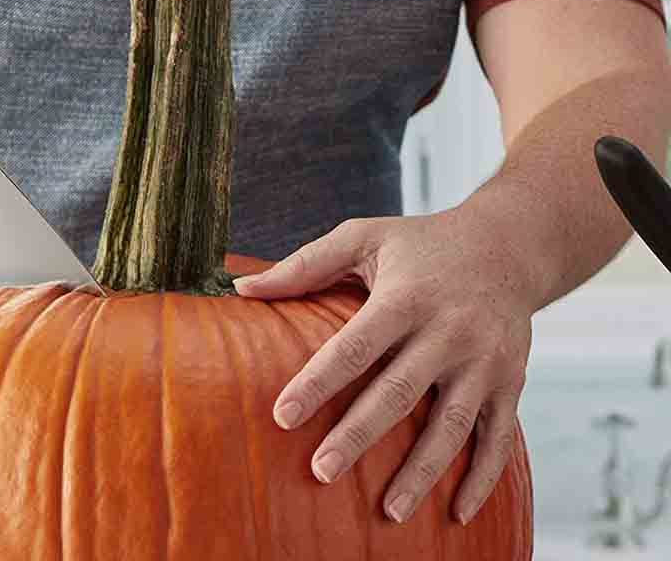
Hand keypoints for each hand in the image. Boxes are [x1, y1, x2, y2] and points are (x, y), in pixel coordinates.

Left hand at [233, 205, 539, 524]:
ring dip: (421, 472)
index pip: (354, 346)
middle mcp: (448, 332)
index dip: (318, 383)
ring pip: (451, 426)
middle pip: (399, 393)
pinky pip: (499, 438)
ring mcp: (484, 362)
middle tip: (321, 472)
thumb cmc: (421, 244)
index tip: (282, 417)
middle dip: (359, 435)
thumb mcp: (364, 237)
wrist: (509, 245)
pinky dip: (482, 479)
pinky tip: (456, 513)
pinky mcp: (510, 383)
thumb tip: (240, 289)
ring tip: (389, 512)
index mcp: (406, 297)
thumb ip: (304, 264)